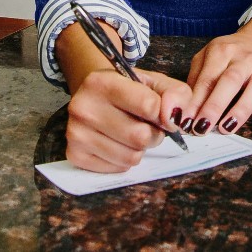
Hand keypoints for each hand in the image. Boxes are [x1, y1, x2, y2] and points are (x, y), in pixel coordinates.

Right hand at [64, 67, 192, 172]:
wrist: (95, 97)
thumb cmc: (129, 91)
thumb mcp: (155, 83)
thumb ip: (176, 94)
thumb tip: (173, 118)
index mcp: (102, 82)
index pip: (149, 106)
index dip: (162, 113)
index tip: (158, 111)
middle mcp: (83, 107)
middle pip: (140, 136)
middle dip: (152, 134)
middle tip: (146, 125)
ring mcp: (76, 133)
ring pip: (131, 157)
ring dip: (139, 149)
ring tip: (131, 133)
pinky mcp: (75, 155)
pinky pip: (118, 168)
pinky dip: (124, 160)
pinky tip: (117, 143)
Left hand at [182, 15, 251, 135]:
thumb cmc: (232, 54)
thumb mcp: (209, 56)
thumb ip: (197, 77)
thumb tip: (187, 107)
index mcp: (223, 51)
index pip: (207, 78)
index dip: (196, 101)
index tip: (186, 120)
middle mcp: (245, 59)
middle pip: (230, 81)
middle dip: (215, 106)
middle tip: (202, 127)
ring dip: (241, 110)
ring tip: (226, 128)